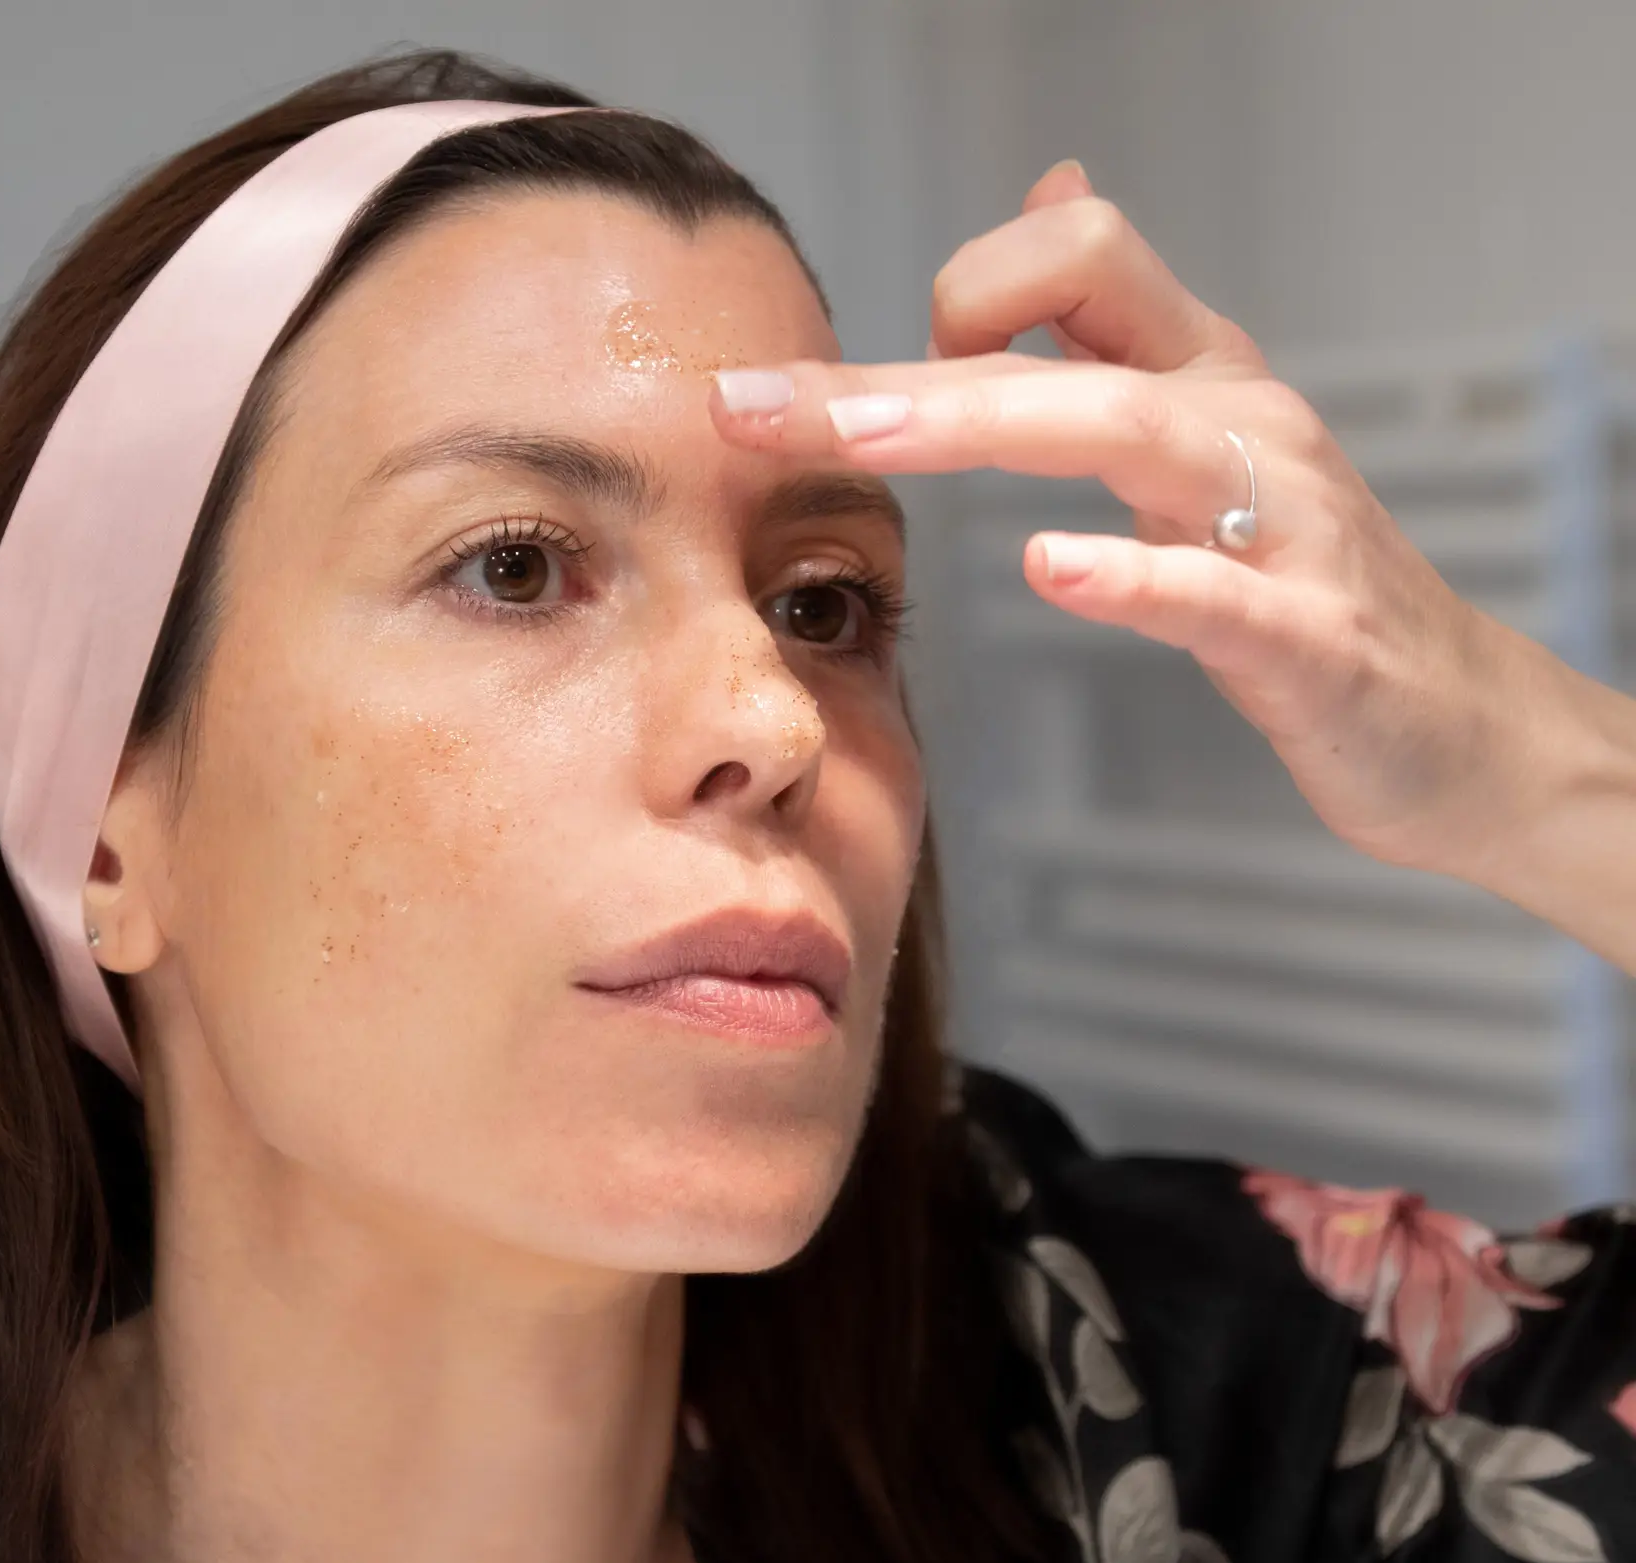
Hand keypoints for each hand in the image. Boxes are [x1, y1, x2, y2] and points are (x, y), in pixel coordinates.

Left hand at [710, 162, 1635, 960]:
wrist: (1454, 726)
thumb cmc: (1308, 590)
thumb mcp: (1213, 434)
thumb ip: (1123, 330)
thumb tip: (1054, 193)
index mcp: (1202, 374)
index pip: (1073, 255)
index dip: (963, 291)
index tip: (886, 381)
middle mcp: (1241, 421)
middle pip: (1058, 351)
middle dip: (892, 376)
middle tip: (752, 407)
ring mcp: (1282, 524)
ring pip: (1130, 433)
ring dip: (979, 428)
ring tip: (858, 441)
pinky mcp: (1309, 635)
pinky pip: (1214, 591)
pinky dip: (1133, 574)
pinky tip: (1049, 566)